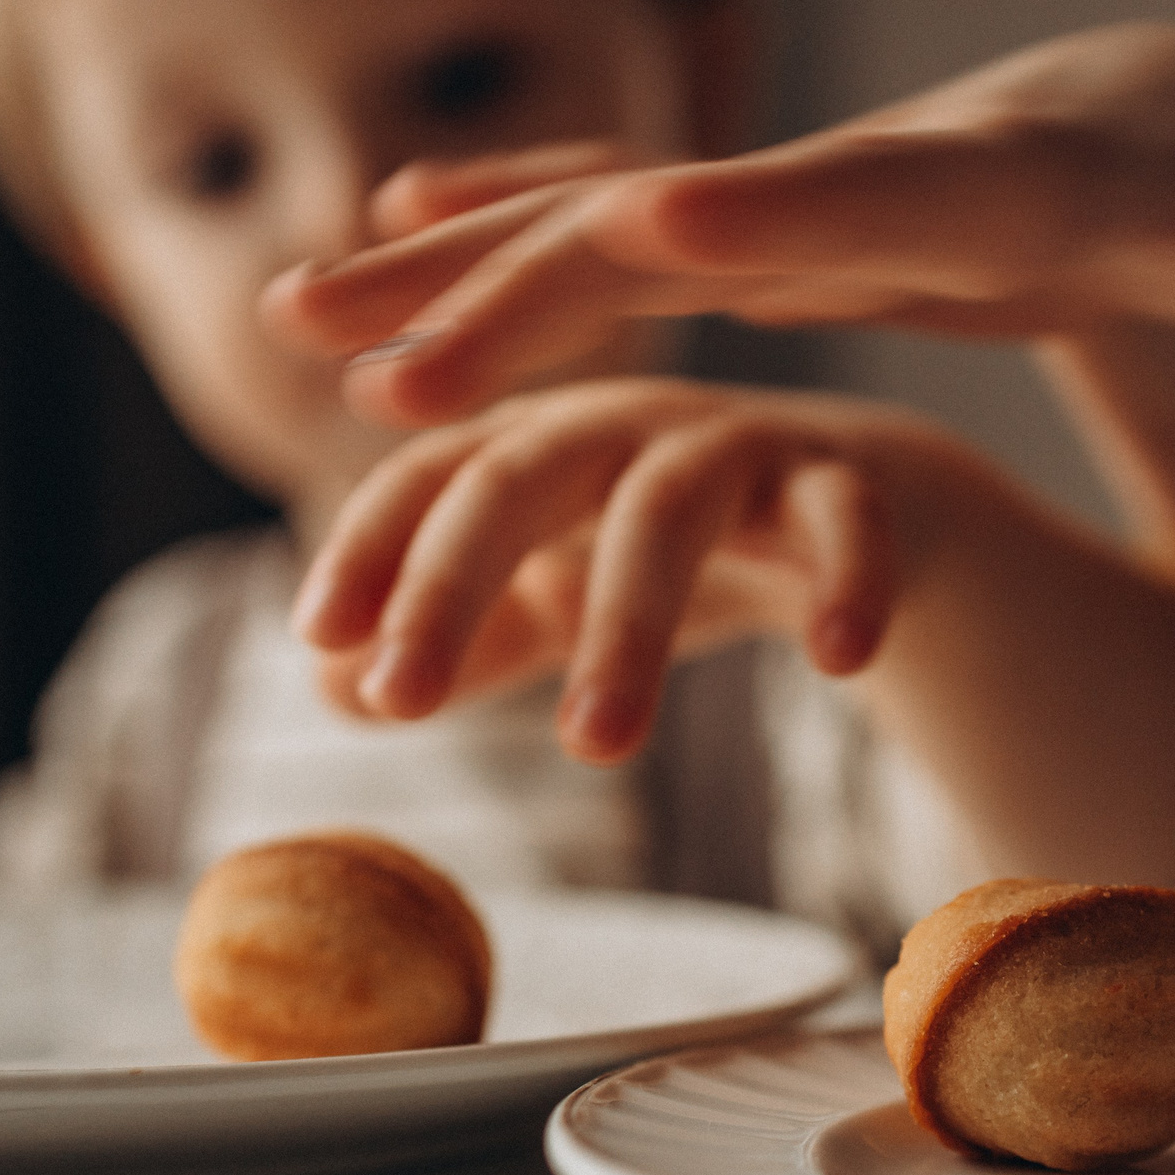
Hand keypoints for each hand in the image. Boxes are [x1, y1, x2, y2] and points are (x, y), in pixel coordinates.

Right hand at [265, 22, 1174, 427]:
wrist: (1150, 122)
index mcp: (998, 198)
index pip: (867, 200)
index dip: (764, 202)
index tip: (645, 214)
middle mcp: (864, 179)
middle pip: (682, 219)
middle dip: (530, 269)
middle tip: (378, 335)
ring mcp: (788, 195)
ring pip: (594, 222)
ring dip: (456, 268)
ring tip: (306, 308)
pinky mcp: (749, 225)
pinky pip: (589, 234)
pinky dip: (479, 248)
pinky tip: (366, 265)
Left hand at [294, 377, 931, 764]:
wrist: (857, 504)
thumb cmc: (669, 547)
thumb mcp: (554, 596)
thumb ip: (459, 639)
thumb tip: (334, 689)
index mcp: (530, 444)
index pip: (426, 479)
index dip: (368, 548)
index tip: (318, 636)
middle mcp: (618, 424)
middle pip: (518, 475)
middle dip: (450, 581)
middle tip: (402, 702)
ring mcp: (734, 443)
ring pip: (666, 512)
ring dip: (624, 625)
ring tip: (594, 750)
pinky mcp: (845, 481)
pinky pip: (846, 523)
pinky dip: (846, 582)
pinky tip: (840, 663)